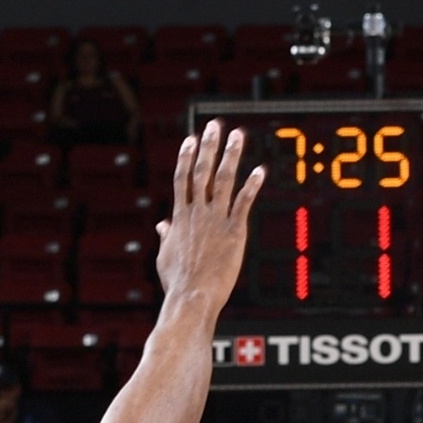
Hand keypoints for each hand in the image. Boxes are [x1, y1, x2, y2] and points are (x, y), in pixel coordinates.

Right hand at [151, 124, 263, 308]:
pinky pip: (244, 203)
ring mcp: (215, 220)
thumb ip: (166, 236)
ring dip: (230, 156)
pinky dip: (252, 186)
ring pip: (223, 180)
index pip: (182, 178)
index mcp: (180, 217)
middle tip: (215, 126)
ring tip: (237, 136)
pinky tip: (260, 171)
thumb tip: (162, 225)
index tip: (191, 139)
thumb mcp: (165, 256)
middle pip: (202, 172)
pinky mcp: (234, 231)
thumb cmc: (178, 282)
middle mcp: (197, 213)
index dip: (187, 157)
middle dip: (208, 147)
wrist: (192, 297)